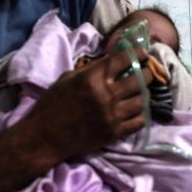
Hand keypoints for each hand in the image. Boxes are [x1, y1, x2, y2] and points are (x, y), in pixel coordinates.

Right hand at [27, 46, 152, 160]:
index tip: (142, 53)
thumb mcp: (67, 78)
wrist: (44, 138)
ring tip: (142, 92)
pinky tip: (137, 110)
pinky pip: (139, 121)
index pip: (123, 59)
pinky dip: (141, 114)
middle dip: (146, 73)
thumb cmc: (52, 105)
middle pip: (140, 79)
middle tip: (146, 72)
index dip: (137, 54)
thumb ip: (91, 69)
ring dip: (144, 94)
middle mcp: (106, 94)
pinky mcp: (114, 133)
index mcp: (92, 78)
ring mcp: (112, 115)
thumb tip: (112, 60)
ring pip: (143, 100)